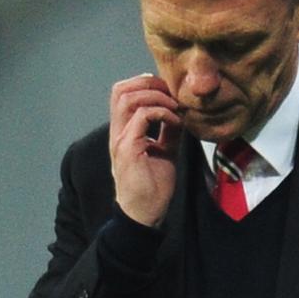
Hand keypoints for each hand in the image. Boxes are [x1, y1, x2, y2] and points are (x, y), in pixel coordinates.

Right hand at [109, 73, 181, 226]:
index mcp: (124, 131)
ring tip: (174, 105)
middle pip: (121, 90)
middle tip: (172, 92)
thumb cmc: (153, 186)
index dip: (144, 83)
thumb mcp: (166, 150)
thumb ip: (169, 130)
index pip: (122, 93)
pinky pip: (142, 116)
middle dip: (149, 83)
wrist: (145, 214)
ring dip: (156, 95)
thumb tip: (181, 112)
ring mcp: (120, 139)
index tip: (169, 90)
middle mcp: (118, 132)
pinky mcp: (128, 148)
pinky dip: (162, 112)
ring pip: (128, 98)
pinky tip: (176, 120)